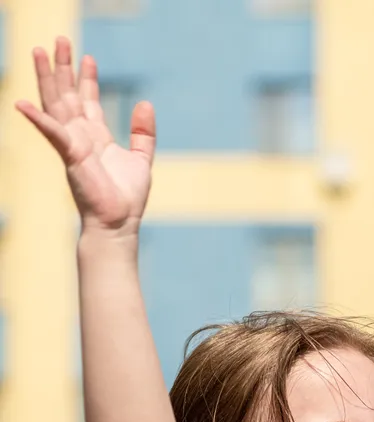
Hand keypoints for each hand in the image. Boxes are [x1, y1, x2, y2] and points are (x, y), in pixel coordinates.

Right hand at [15, 37, 154, 232]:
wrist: (118, 224)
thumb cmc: (127, 199)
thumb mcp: (141, 159)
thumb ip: (143, 133)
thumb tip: (146, 103)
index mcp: (96, 137)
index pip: (88, 100)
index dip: (87, 78)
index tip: (87, 57)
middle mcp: (81, 137)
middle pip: (68, 95)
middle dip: (64, 68)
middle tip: (60, 39)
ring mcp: (73, 145)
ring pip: (56, 104)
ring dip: (47, 78)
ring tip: (40, 51)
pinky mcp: (70, 155)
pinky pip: (51, 132)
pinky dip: (38, 118)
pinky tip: (22, 103)